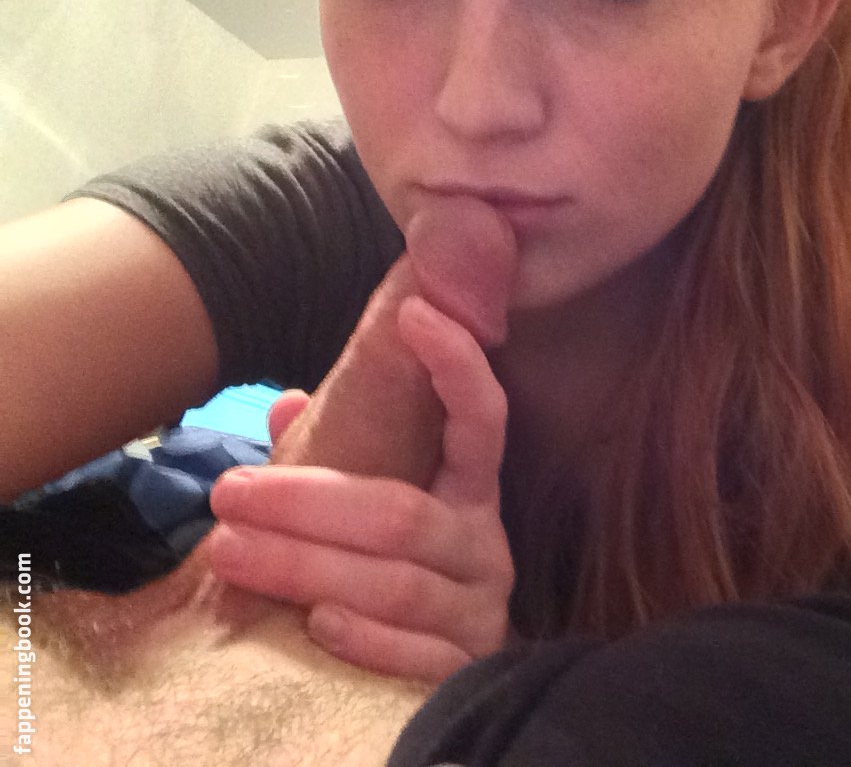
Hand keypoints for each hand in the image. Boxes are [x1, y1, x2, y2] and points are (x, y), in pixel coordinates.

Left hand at [207, 259, 514, 680]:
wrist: (431, 677)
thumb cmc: (386, 575)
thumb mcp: (365, 509)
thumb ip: (335, 455)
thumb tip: (289, 402)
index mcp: (469, 490)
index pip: (480, 418)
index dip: (456, 365)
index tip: (412, 312)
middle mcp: (483, 544)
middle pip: (403, 514)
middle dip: (309, 501)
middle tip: (227, 491)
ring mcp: (479, 610)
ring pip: (397, 584)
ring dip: (307, 567)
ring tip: (229, 553)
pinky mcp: (465, 669)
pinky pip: (417, 655)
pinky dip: (367, 639)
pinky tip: (316, 623)